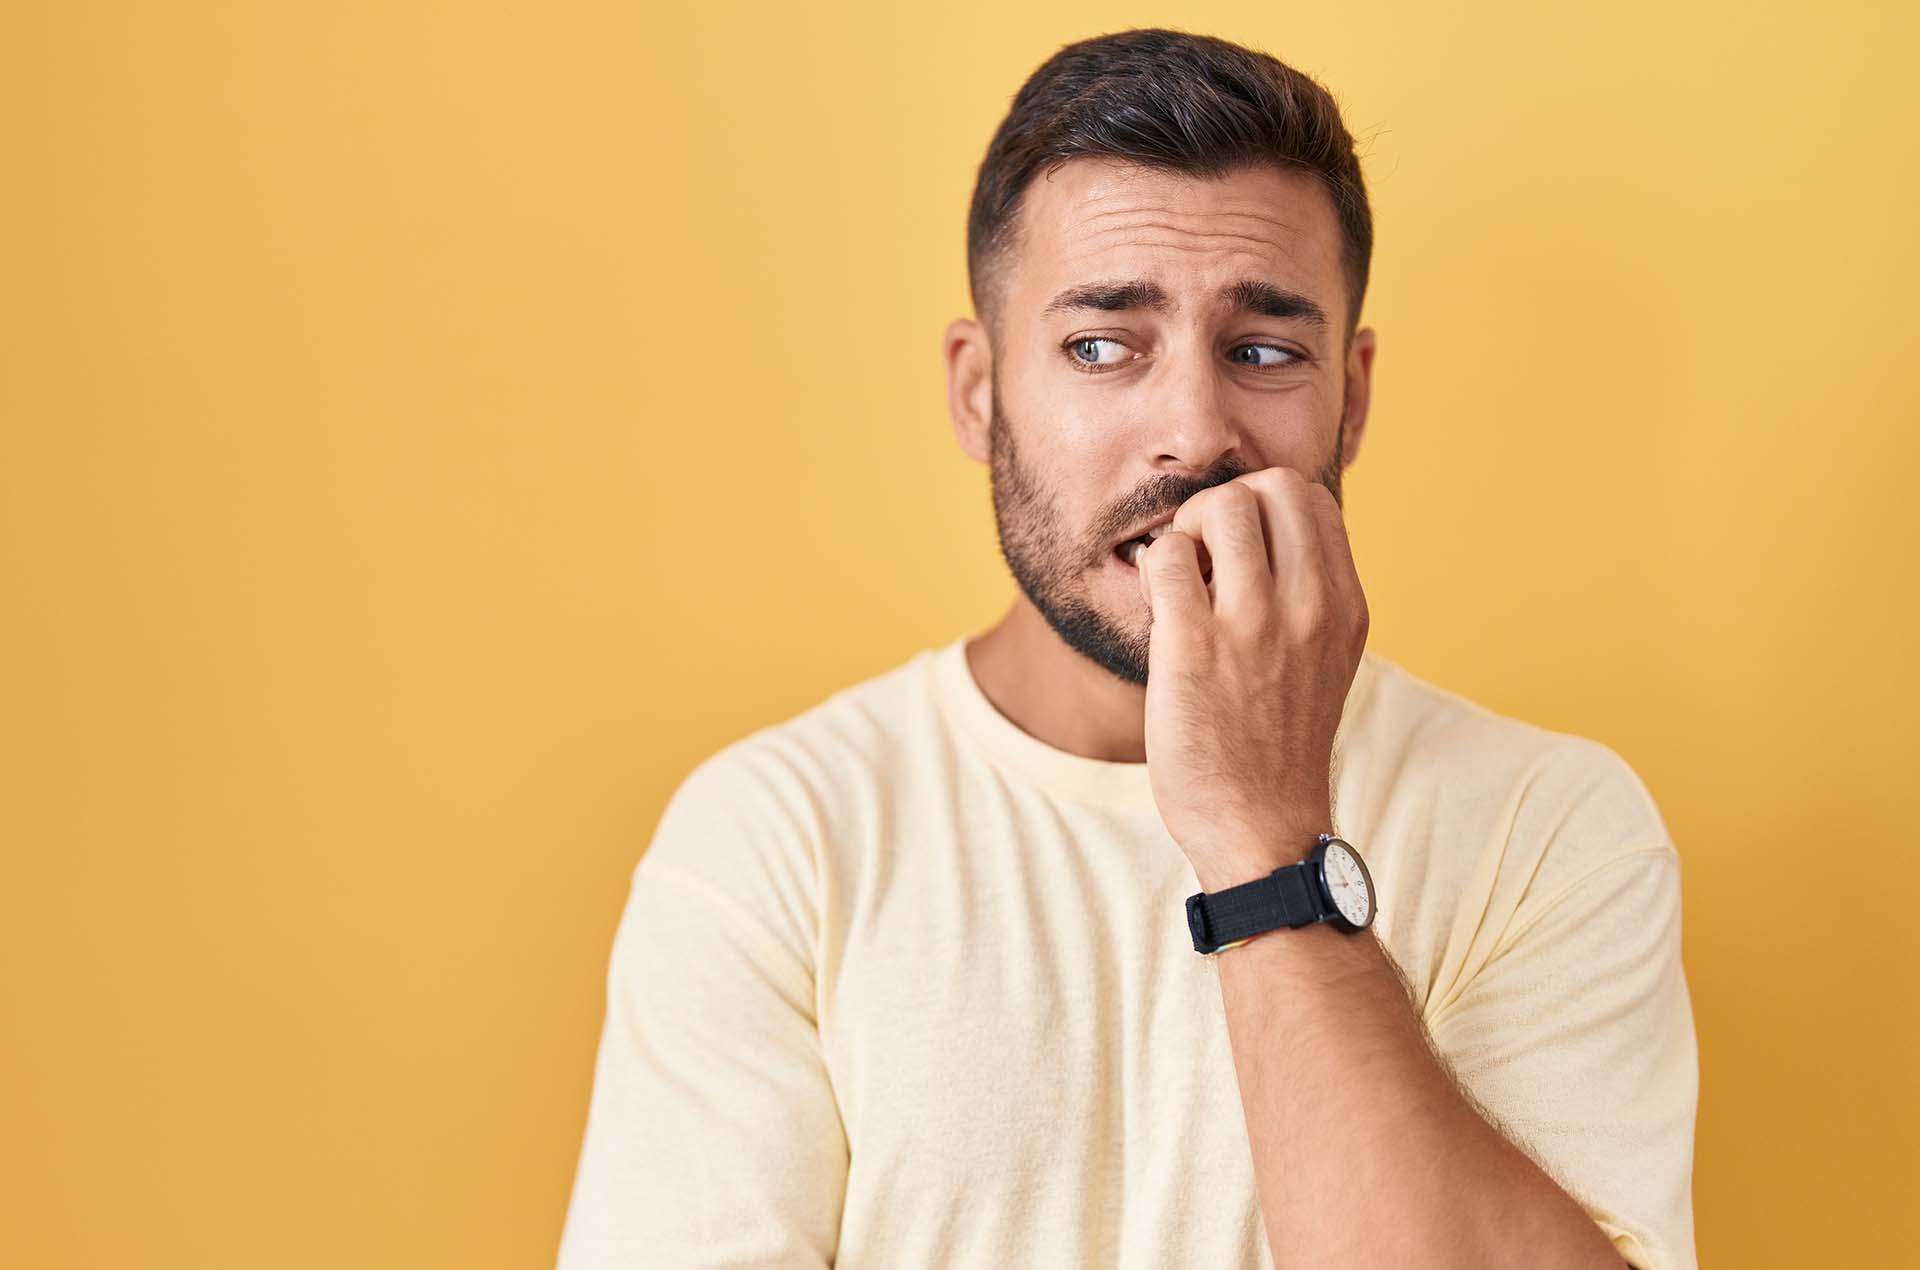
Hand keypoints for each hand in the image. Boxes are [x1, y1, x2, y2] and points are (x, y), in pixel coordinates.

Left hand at [1134, 466, 1369, 891]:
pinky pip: (1163, 558)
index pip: (1311, 496)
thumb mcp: (1325, 658)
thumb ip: (1309, 594)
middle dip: (1225, 504)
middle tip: (1204, 558)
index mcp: (1346, 605)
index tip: (1240, 551)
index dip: (1264, 505)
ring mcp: (1253, 626)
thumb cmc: (1281, 744)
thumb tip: (1264, 529)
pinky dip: (1153, 571)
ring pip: (1217, 507)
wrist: (1263, 828)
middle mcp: (1310, 606)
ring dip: (1186, 533)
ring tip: (1181, 585)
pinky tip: (1160, 613)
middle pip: (1268, 485)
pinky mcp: (1194, 649)